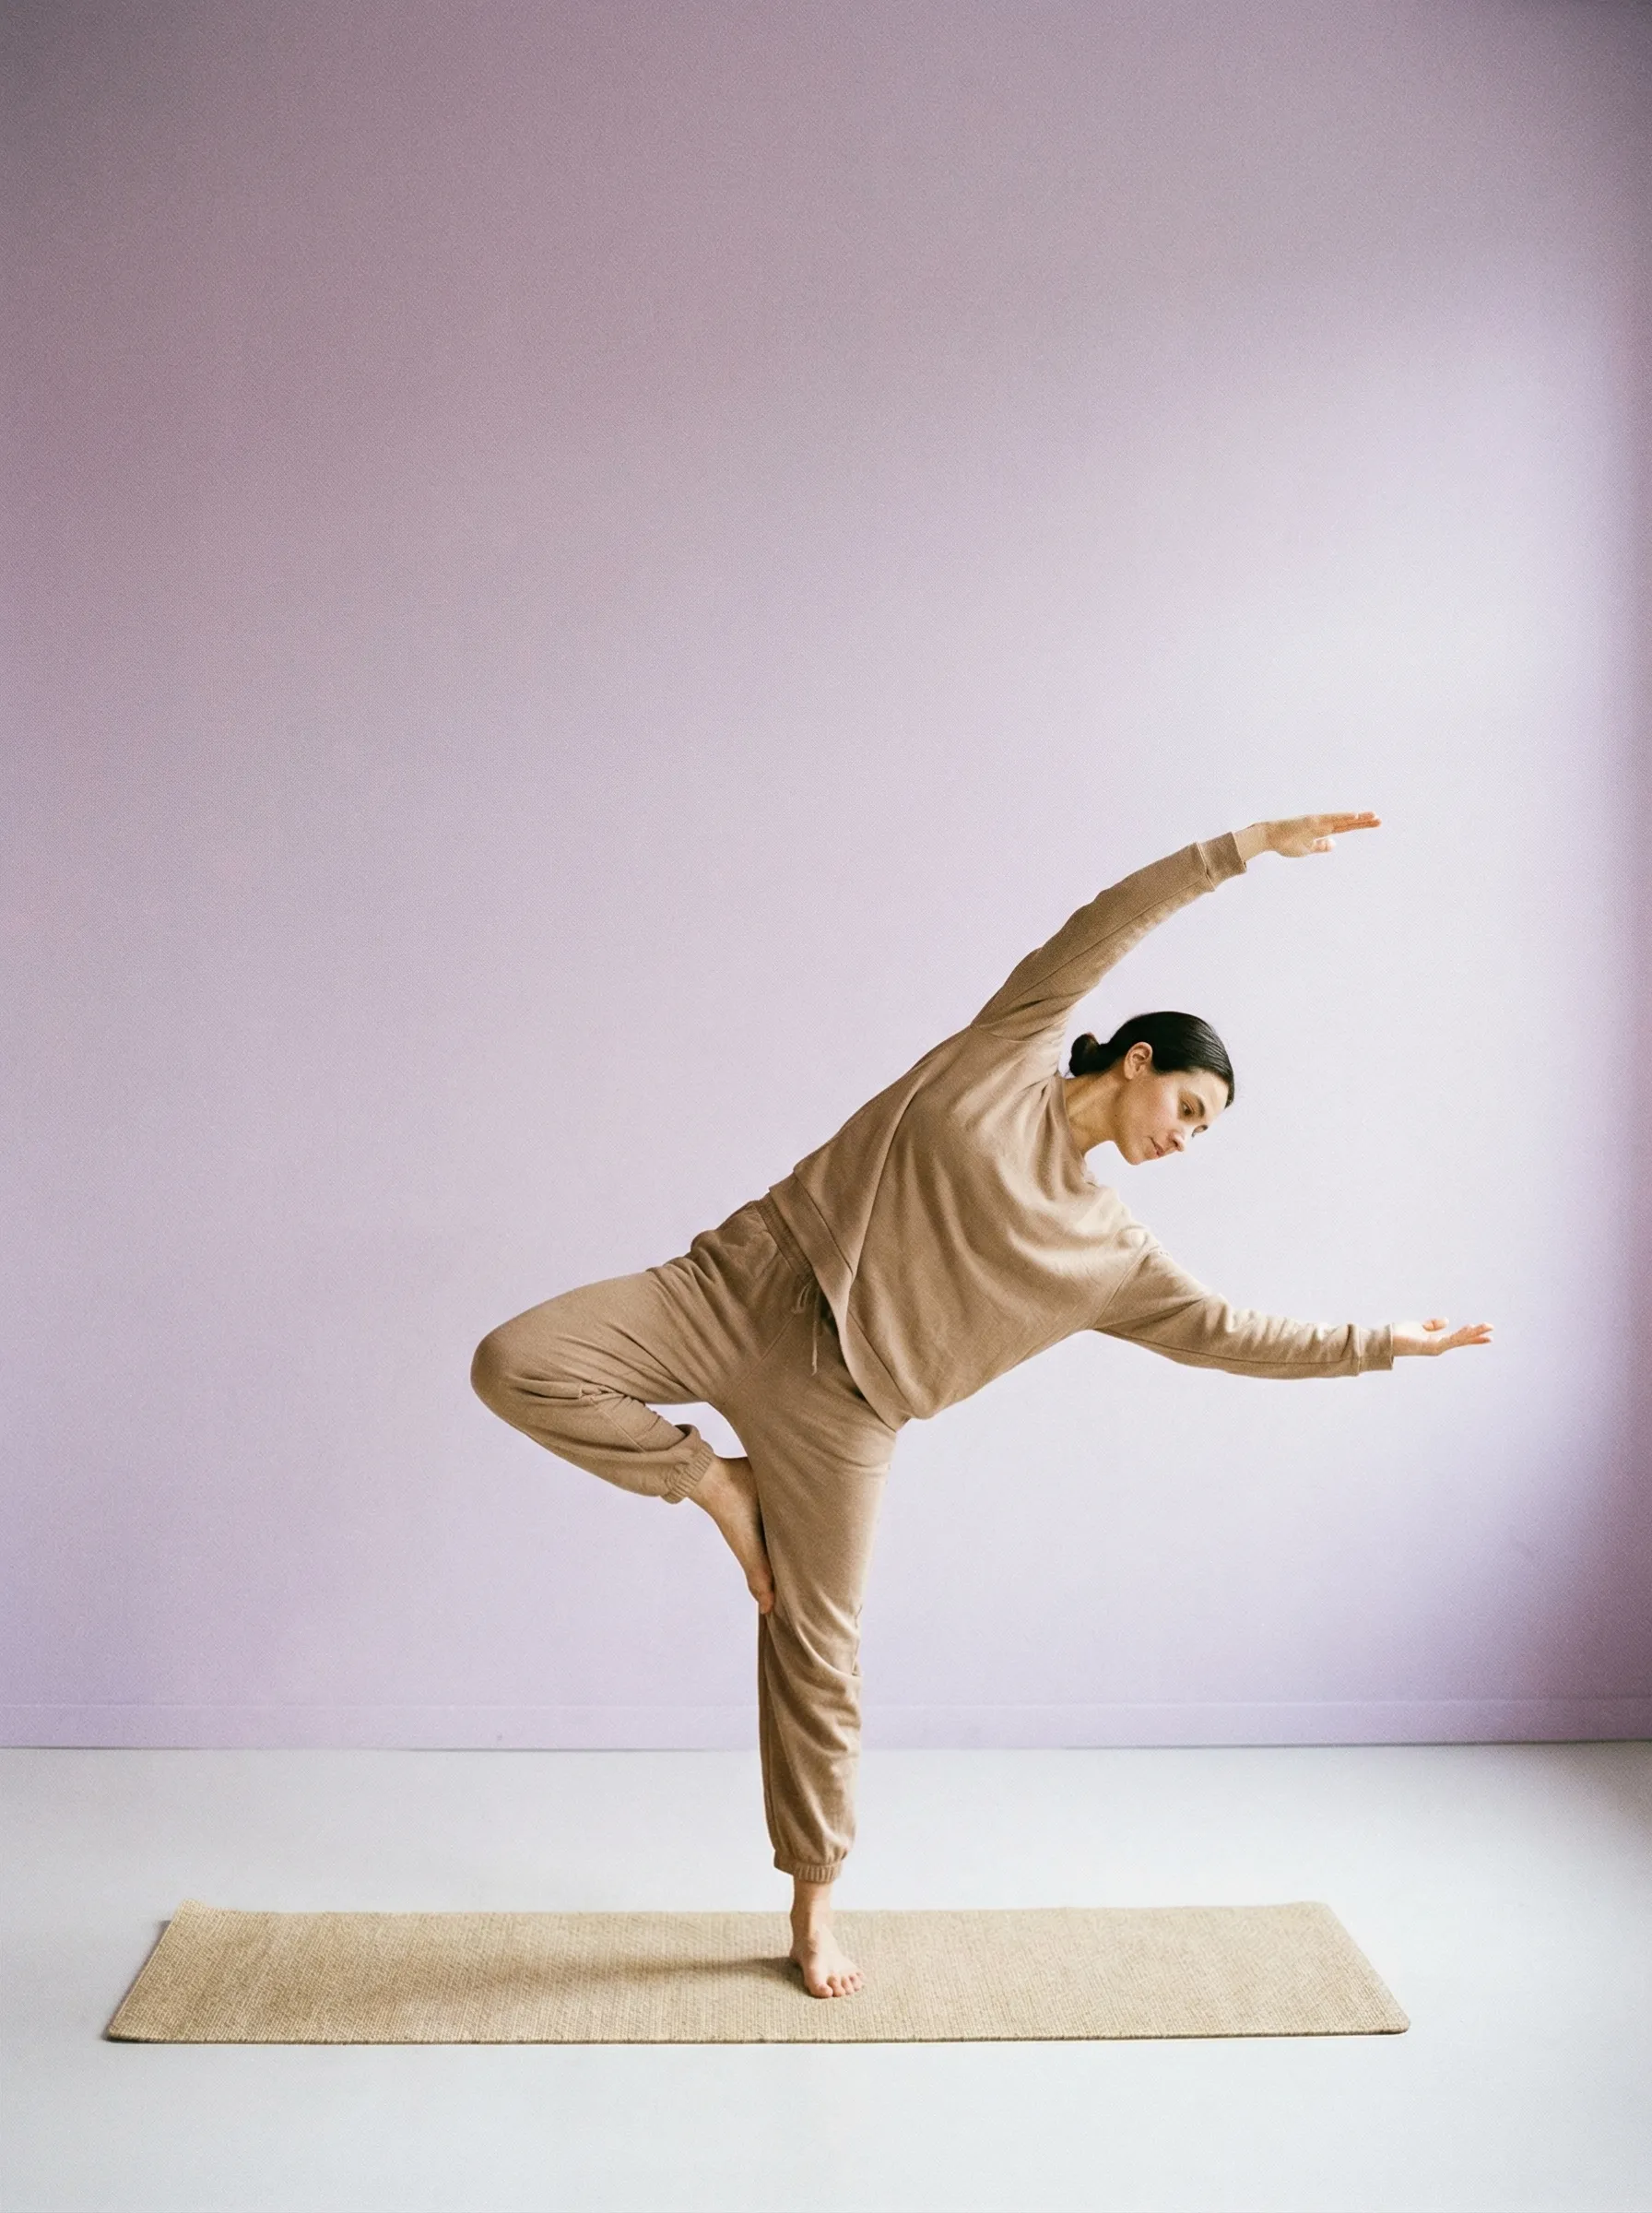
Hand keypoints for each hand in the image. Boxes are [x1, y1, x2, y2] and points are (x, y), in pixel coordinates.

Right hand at [1236, 812, 1381, 860]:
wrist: (1269, 838)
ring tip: (1373, 816)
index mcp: (1323, 831)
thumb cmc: (1286, 843)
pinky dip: (1342, 817)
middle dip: (1364, 822)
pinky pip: (1329, 819)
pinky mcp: (1312, 821)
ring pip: (1342, 820)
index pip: (1345, 828)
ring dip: (1357, 818)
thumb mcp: (1308, 848)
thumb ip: (1321, 846)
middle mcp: (1323, 824)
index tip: (1374, 823)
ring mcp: (1318, 822)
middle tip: (1380, 820)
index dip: (1360, 825)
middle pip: (1347, 822)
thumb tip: (1334, 844)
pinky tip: (1354, 816)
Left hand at [1392, 1317, 1493, 1356]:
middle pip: (1462, 1340)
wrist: (1385, 1340)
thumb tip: (1447, 1321)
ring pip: (1459, 1340)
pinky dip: (1460, 1334)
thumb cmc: (1399, 1335)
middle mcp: (1438, 1346)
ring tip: (1486, 1327)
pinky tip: (1469, 1328)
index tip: (1488, 1336)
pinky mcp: (1431, 1346)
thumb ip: (1432, 1325)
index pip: (1459, 1339)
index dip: (1473, 1337)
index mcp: (1437, 1341)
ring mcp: (1435, 1348)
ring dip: (1473, 1333)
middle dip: (1477, 1335)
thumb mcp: (1419, 1327)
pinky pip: (1449, 1340)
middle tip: (1492, 1328)